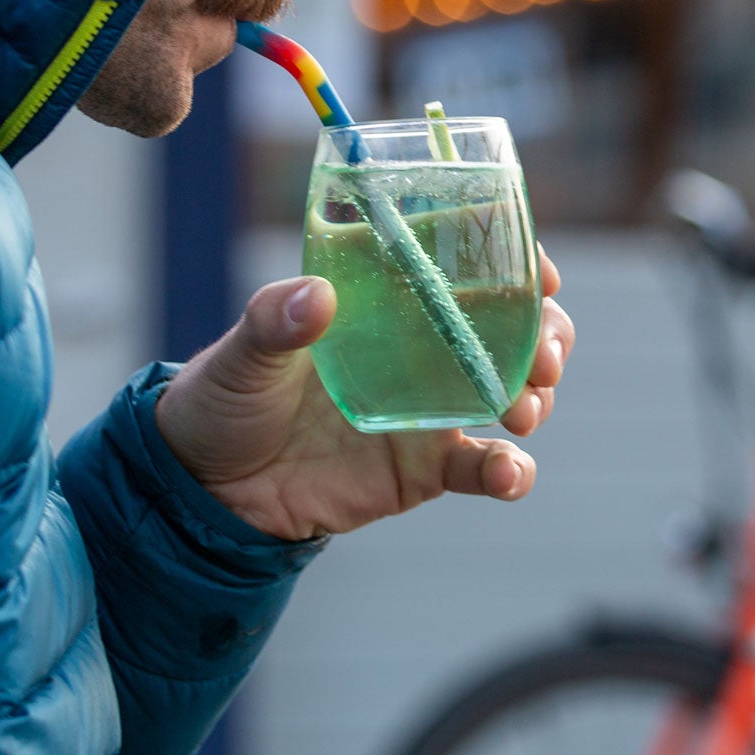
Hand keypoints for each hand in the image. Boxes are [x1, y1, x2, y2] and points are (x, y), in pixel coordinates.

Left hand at [153, 248, 574, 541]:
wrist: (208, 491)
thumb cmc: (225, 398)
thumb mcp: (242, 352)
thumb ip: (273, 321)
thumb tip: (317, 298)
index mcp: (391, 299)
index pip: (469, 264)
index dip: (518, 263)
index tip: (541, 273)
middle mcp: (424, 348)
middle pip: (514, 328)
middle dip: (547, 336)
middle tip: (544, 356)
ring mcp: (433, 408)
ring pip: (516, 391)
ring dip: (537, 396)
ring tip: (522, 410)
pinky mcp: (426, 467)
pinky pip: (484, 467)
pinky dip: (509, 471)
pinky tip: (509, 473)